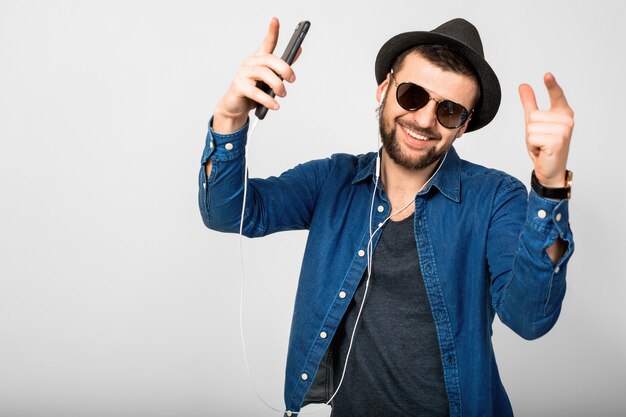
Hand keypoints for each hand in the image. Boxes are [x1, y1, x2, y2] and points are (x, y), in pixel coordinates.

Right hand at [213, 17, 299, 133]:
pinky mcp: (238, 86)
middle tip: (292, 79)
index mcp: (259, 60)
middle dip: (284, 69)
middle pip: (269, 59)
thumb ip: (283, 66)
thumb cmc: (254, 91)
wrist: (236, 107)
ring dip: (277, 85)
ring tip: (283, 94)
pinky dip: (268, 100)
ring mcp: (243, 74)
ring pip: (263, 74)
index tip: (275, 20)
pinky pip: (256, 92)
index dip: (271, 31)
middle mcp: (250, 63)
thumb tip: (298, 50)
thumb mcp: (271, 78)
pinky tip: (275, 105)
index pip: (267, 43)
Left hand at [518, 73, 573, 186]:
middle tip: (541, 140)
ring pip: (531, 127)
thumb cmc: (543, 145)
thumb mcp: (533, 122)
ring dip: (531, 139)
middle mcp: (567, 120)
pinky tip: (542, 150)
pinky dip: (532, 146)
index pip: (556, 95)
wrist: (549, 169)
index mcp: (563, 113)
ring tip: (542, 145)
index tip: (546, 75)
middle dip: (531, 130)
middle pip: (533, 115)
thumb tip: (523, 86)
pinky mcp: (558, 141)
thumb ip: (530, 104)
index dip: (551, 85)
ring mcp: (564, 130)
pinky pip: (532, 137)